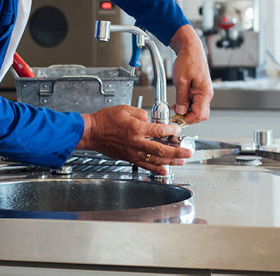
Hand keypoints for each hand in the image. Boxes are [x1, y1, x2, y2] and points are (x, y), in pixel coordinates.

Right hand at [76, 105, 192, 174]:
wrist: (92, 132)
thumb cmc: (105, 120)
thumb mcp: (125, 109)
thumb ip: (141, 114)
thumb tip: (150, 119)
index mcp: (136, 128)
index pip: (159, 130)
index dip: (172, 130)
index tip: (178, 129)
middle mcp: (136, 142)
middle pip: (161, 150)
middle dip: (177, 151)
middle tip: (187, 152)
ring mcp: (133, 152)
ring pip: (155, 159)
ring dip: (170, 161)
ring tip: (181, 161)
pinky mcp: (129, 158)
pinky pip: (145, 165)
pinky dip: (156, 169)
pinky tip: (164, 170)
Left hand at [169, 24, 213, 123]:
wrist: (190, 48)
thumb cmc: (187, 60)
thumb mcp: (181, 81)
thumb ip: (181, 98)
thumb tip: (181, 111)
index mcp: (204, 93)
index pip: (200, 115)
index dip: (188, 119)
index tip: (177, 117)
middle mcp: (207, 94)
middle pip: (200, 115)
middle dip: (188, 117)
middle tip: (175, 113)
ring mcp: (204, 92)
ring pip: (197, 109)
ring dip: (187, 111)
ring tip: (176, 106)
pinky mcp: (199, 90)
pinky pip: (196, 103)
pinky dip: (187, 105)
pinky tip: (180, 102)